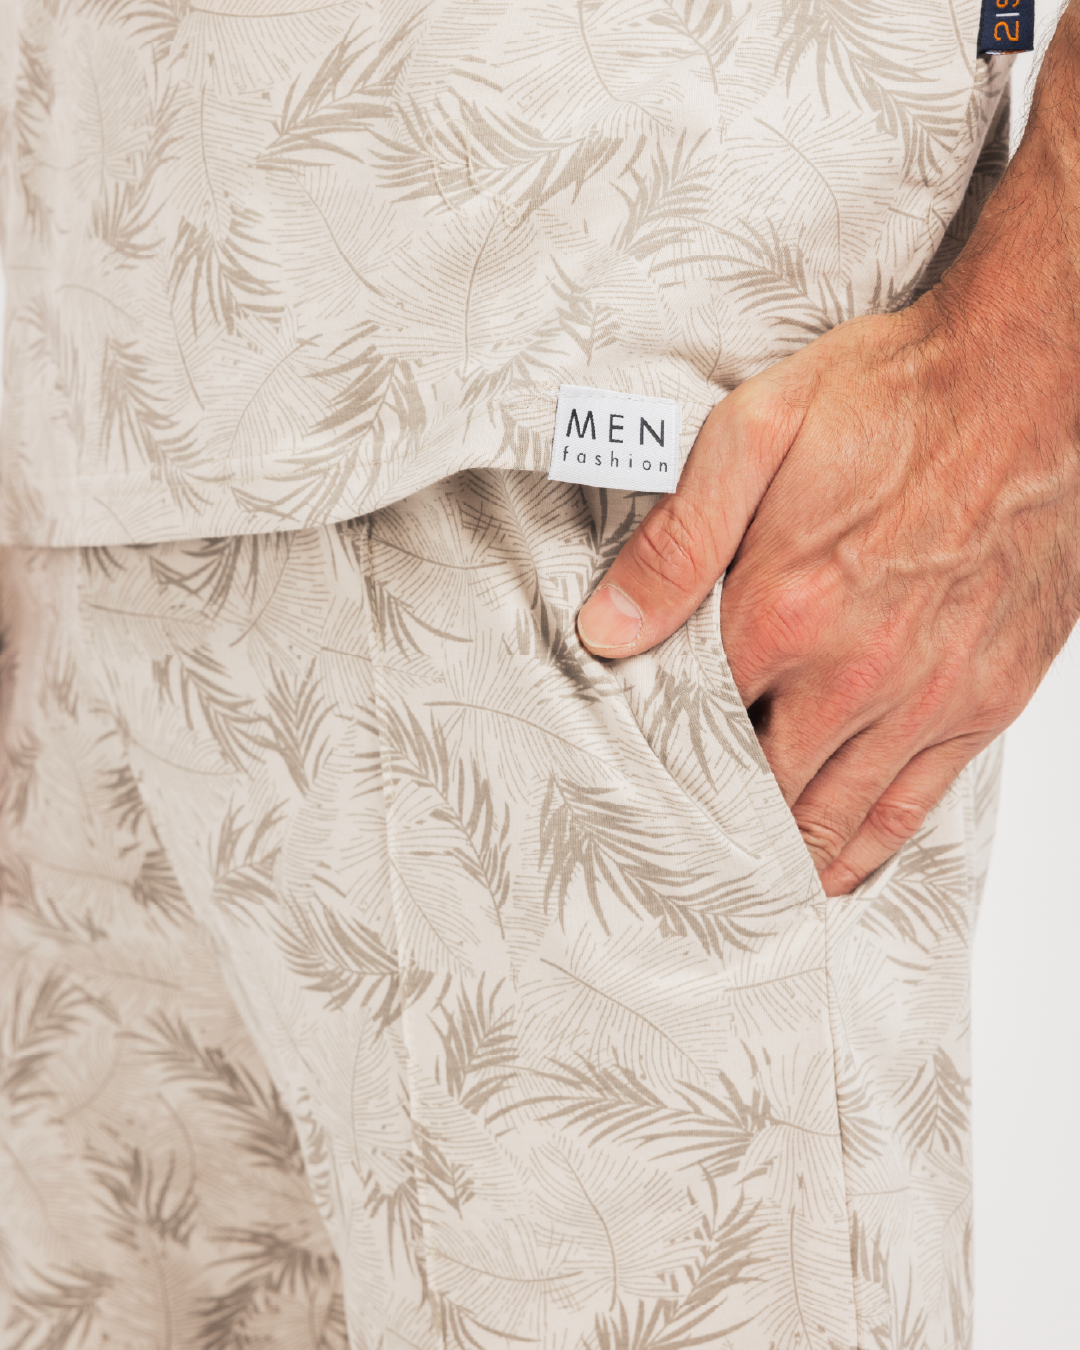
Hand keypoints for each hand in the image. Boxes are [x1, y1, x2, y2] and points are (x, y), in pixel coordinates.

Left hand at [578, 7, 1079, 896]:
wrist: (1030, 380)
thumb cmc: (893, 397)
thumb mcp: (753, 434)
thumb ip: (676, 542)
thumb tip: (604, 631)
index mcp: (781, 611)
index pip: (693, 724)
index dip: (656, 758)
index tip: (628, 783)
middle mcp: (853, 672)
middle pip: (759, 784)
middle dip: (713, 817)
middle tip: (672, 846)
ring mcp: (925, 695)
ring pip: (833, 812)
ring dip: (782, 851)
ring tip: (739, 882)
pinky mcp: (985, 700)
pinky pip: (913, 804)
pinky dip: (867, 847)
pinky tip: (834, 870)